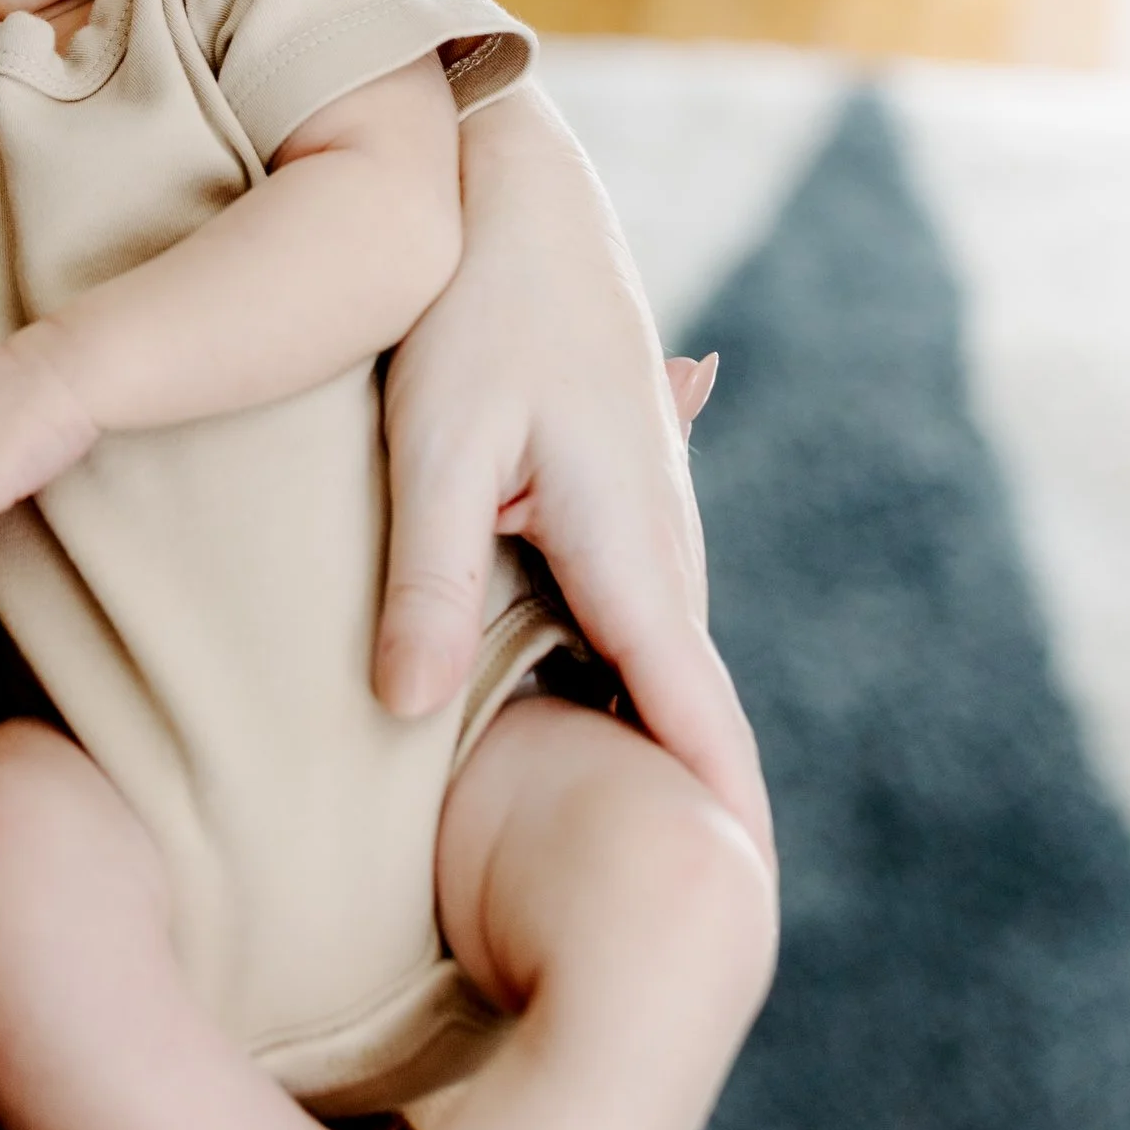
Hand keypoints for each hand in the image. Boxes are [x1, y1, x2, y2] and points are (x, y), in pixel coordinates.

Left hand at [377, 89, 772, 867]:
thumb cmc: (467, 306)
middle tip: (659, 941)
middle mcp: (662, 546)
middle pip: (673, 709)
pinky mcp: (609, 500)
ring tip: (616, 874)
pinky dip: (602, 682)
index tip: (730, 917)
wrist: (510, 188)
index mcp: (633, 549)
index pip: (693, 717)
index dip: (715, 820)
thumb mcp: (432, 444)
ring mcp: (645, 522)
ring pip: (643, 663)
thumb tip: (400, 712)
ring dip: (634, 747)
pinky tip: (553, 736)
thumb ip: (424, 579)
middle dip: (670, 811)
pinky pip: (616, 619)